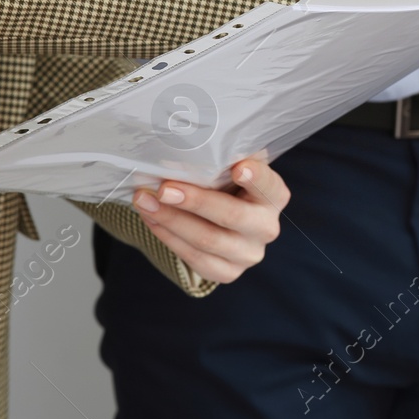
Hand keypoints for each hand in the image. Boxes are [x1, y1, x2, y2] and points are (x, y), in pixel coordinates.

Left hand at [133, 159, 288, 283]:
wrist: (223, 223)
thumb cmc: (226, 186)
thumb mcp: (229, 169)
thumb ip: (220, 160)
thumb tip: (182, 146)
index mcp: (274, 196)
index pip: (268, 185)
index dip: (255, 177)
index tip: (238, 167)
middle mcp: (266, 227)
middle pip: (233, 216)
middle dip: (195, 201)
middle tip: (164, 189)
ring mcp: (248, 254)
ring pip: (207, 240)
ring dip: (171, 220)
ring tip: (145, 202)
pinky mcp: (227, 273)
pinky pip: (195, 258)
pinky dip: (169, 237)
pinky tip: (151, 219)